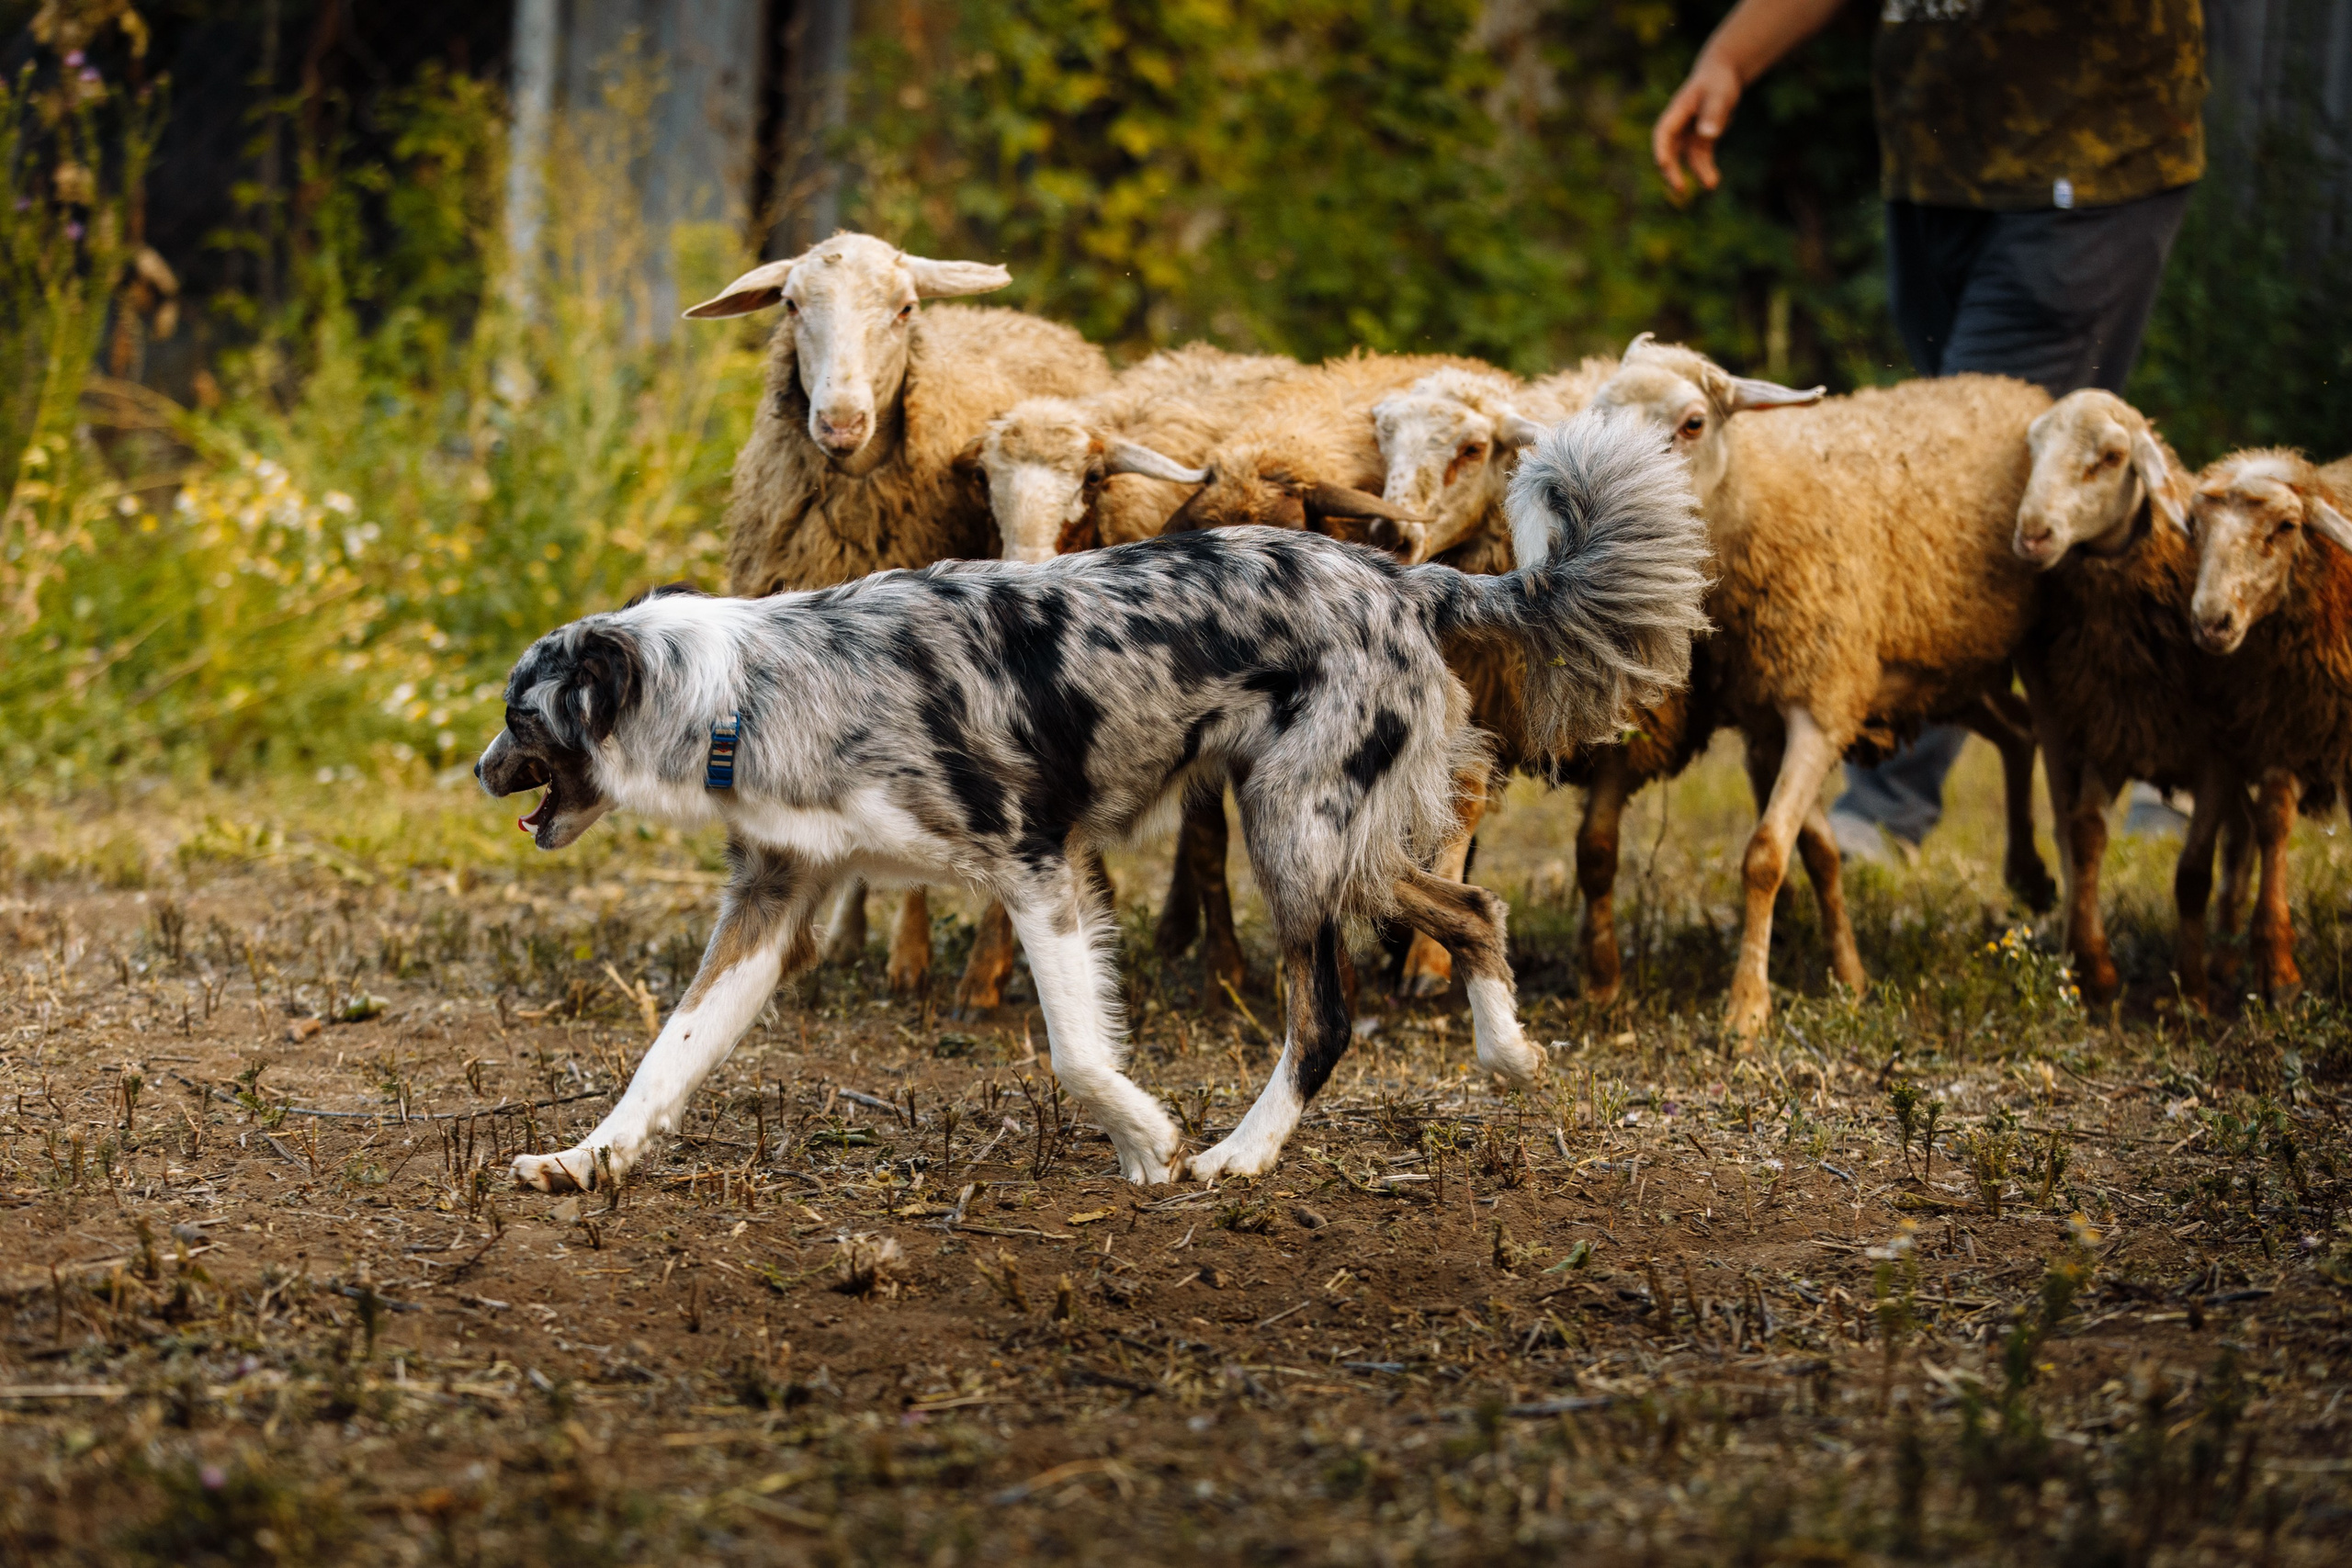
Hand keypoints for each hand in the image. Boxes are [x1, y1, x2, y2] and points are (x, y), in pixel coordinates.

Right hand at [1653, 53, 1743, 197]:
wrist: (1721, 75)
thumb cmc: (1718, 81)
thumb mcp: (1719, 94)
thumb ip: (1713, 113)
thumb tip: (1707, 136)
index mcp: (1677, 112)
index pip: (1663, 133)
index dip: (1661, 149)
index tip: (1662, 164)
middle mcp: (1679, 126)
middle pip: (1670, 151)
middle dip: (1673, 171)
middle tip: (1680, 188)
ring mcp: (1689, 134)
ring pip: (1688, 158)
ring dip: (1697, 172)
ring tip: (1712, 186)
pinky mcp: (1701, 140)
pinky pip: (1701, 158)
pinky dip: (1706, 169)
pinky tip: (1713, 183)